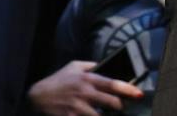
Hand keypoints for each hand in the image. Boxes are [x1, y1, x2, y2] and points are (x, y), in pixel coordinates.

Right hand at [29, 59, 146, 114]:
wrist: (37, 96)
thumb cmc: (58, 80)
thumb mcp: (74, 66)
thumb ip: (91, 66)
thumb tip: (107, 65)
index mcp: (88, 78)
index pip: (113, 83)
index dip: (128, 89)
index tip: (139, 93)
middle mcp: (85, 93)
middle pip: (112, 102)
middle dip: (121, 107)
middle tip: (122, 108)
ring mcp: (78, 107)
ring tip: (110, 115)